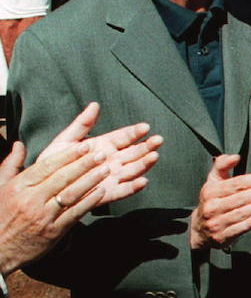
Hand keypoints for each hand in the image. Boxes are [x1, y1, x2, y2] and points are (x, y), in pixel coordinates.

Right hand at [0, 106, 159, 273]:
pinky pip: (74, 213)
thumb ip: (11, 164)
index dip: (68, 155)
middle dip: (84, 164)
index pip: (46, 166)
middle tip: (101, 153)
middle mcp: (31, 200)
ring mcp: (43, 216)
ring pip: (70, 194)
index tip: (84, 145)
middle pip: (62, 178)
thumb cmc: (2, 214)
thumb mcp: (1, 187)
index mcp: (19, 187)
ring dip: (91, 180)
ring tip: (107, 169)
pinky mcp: (54, 231)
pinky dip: (89, 202)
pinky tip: (102, 192)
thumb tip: (19, 144)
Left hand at [41, 102, 162, 204]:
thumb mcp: (65, 140)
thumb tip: (94, 104)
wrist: (46, 188)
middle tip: (158, 140)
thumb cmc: (54, 163)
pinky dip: (134, 187)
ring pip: (133, 169)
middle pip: (134, 152)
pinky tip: (143, 181)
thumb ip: (82, 124)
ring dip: (145, 164)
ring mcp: (112, 177)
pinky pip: (123, 190)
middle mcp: (112, 161)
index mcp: (104, 146)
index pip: (124, 137)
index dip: (135, 132)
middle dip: (147, 146)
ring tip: (154, 156)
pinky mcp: (108, 193)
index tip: (145, 127)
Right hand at [189, 155, 250, 250]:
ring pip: (240, 213)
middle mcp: (211, 207)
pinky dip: (249, 223)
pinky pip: (237, 229)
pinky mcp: (220, 237)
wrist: (198, 230)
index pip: (235, 184)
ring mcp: (215, 223)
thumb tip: (235, 156)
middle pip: (240, 198)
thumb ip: (222, 165)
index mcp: (210, 192)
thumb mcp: (213, 181)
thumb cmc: (213, 200)